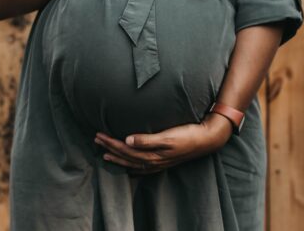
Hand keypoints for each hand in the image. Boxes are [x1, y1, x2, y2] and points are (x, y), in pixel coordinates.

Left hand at [94, 113, 232, 174]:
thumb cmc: (187, 134)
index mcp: (152, 154)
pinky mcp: (165, 161)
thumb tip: (127, 140)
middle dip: (110, 148)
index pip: (125, 149)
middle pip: (126, 156)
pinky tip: (129, 169)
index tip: (98, 135)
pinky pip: (143, 168)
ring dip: (118, 158)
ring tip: (105, 154)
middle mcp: (154, 161)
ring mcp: (159, 163)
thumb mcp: (167, 136)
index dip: (111, 143)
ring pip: (133, 163)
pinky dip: (133, 168)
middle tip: (96, 140)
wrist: (207, 139)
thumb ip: (147, 139)